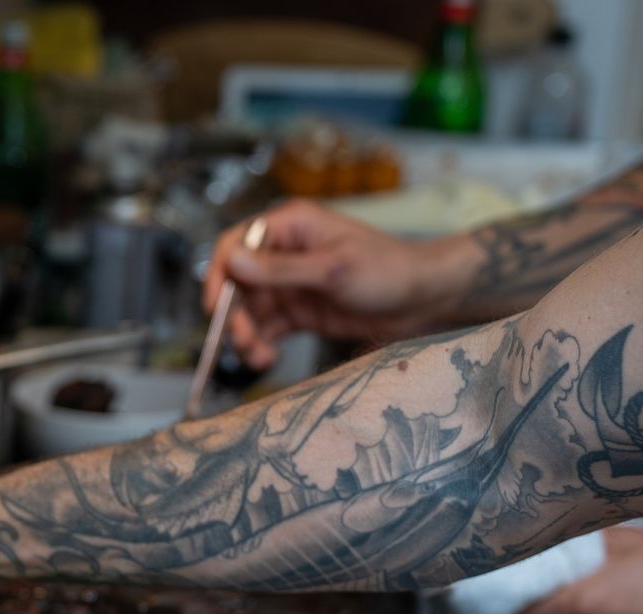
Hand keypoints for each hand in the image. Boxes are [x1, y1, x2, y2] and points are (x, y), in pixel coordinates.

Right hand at [202, 201, 469, 367]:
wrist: (426, 300)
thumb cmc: (388, 271)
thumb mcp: (332, 269)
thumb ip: (280, 269)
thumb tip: (231, 262)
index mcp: (291, 226)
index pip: (236, 244)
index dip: (220, 275)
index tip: (217, 308)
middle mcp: (285, 252)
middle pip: (237, 283)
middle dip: (235, 315)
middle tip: (243, 341)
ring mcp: (290, 283)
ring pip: (249, 310)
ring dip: (247, 335)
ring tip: (258, 357)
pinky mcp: (299, 310)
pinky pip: (267, 328)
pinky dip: (261, 345)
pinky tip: (267, 359)